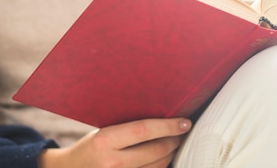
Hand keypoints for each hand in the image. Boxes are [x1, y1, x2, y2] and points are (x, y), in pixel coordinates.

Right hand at [38, 118, 191, 167]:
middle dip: (175, 139)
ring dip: (172, 153)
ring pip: (158, 166)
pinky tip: (165, 157)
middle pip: (156, 150)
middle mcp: (111, 162)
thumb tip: (162, 113)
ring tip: (176, 142)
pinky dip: (161, 165)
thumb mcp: (103, 131)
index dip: (168, 126)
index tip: (185, 122)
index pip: (144, 130)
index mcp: (105, 140)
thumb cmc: (90, 147)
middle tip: (184, 130)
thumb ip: (128, 127)